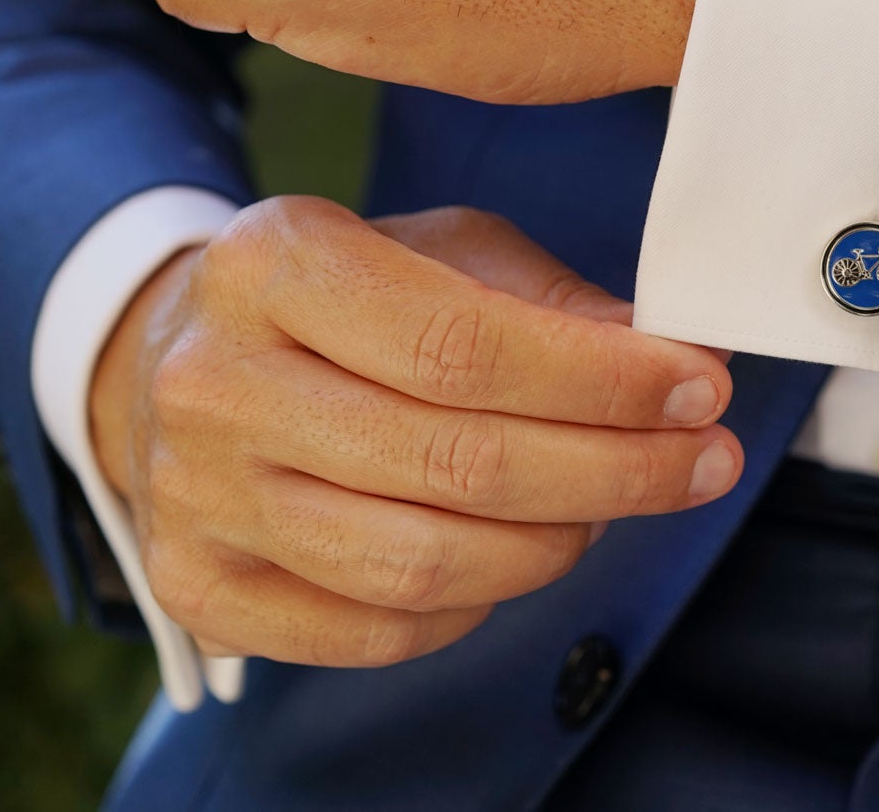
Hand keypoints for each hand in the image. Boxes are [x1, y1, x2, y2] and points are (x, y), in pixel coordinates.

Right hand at [88, 197, 739, 667]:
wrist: (174, 364)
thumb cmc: (338, 301)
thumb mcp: (436, 249)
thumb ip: (544, 298)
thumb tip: (663, 358)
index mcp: (273, 261)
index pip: (464, 344)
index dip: (603, 381)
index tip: (702, 387)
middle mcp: (216, 380)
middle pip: (457, 461)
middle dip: (617, 469)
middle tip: (704, 461)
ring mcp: (196, 494)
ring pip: (425, 561)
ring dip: (558, 543)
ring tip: (619, 504)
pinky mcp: (200, 587)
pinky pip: (380, 630)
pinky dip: (478, 601)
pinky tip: (521, 550)